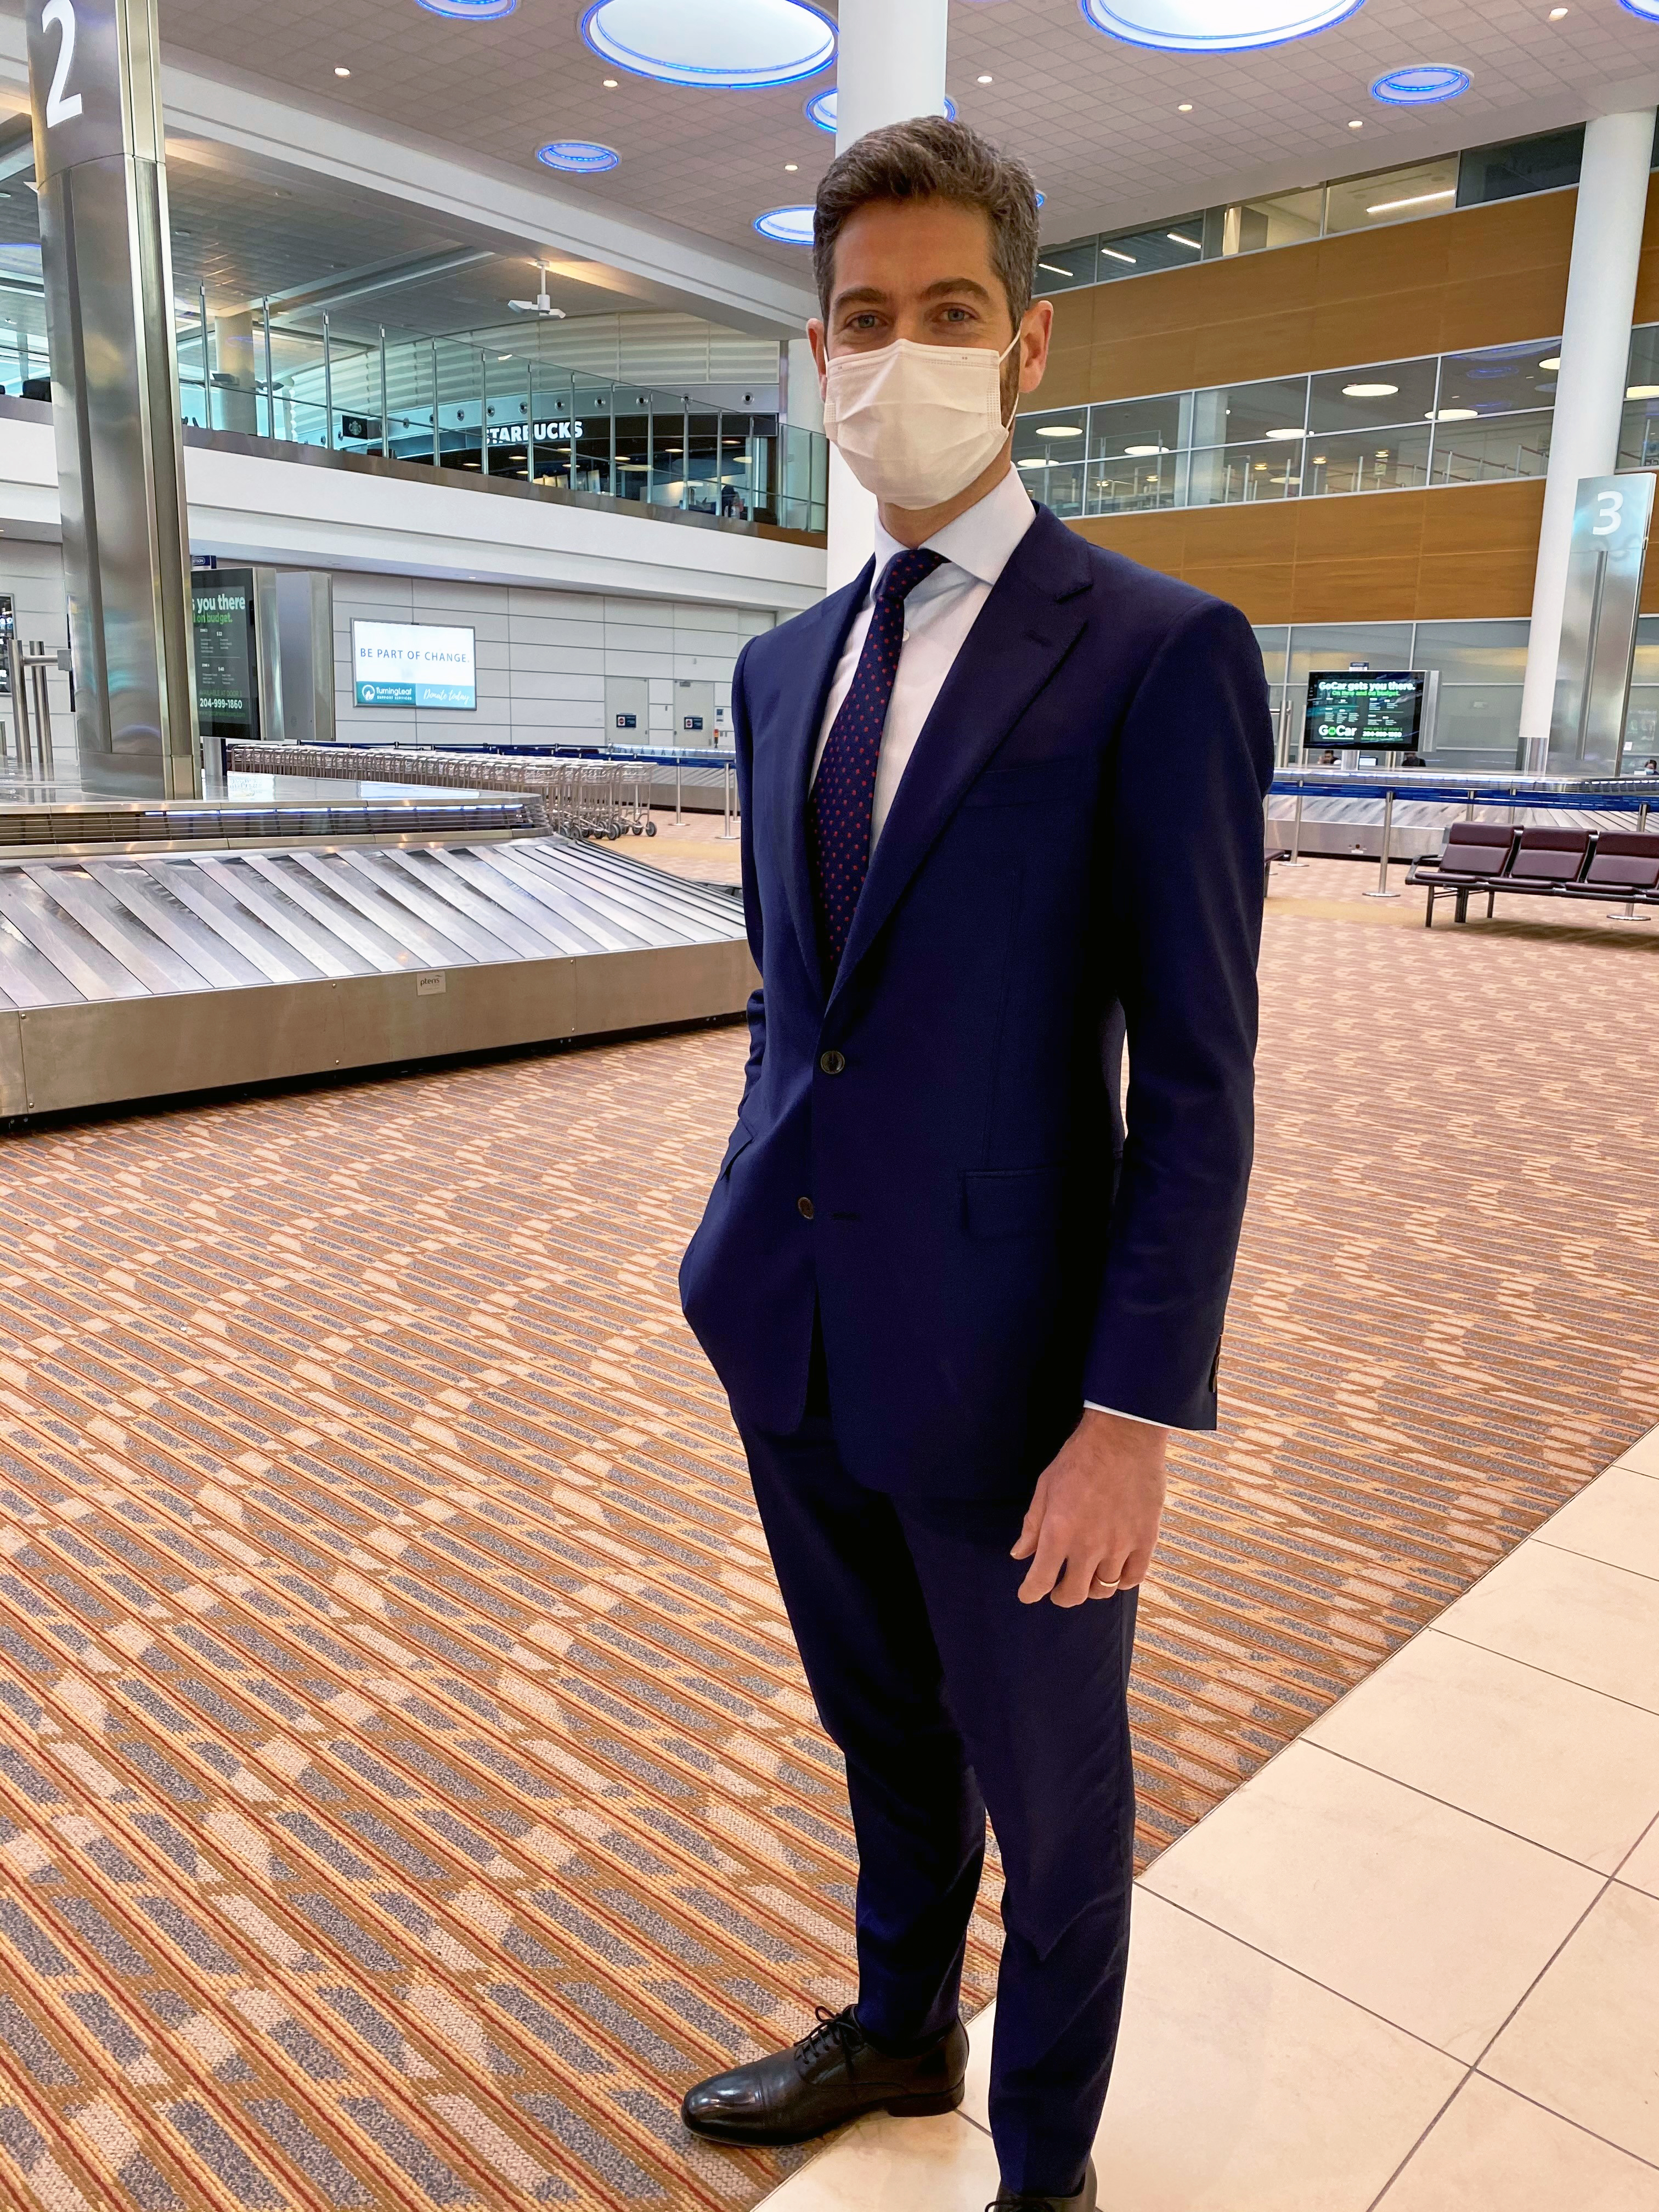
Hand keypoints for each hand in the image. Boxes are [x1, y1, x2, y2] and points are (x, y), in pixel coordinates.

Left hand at [1011, 1409, 1167, 1606]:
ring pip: (1104, 1590)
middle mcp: (1088, 1546)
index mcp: (1059, 1533)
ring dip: (1091, 1587)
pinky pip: (1133, 1578)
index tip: (1028, 1594)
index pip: (1041, 1581)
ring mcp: (1120, 1546)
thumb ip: (1033, 1525)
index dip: (1031, 1593)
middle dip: (1061, 1595)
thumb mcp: (1046, 1487)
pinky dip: (1121, 1581)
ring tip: (1088, 1575)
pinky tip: (1115, 1571)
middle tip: (1059, 1588)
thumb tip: (1020, 1554)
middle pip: (1073, 1594)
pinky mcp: (1145, 1541)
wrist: (1124, 1438)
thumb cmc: (1080, 1458)